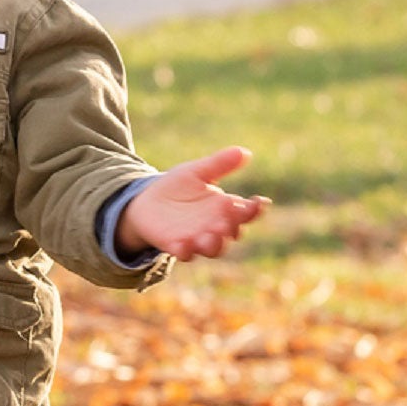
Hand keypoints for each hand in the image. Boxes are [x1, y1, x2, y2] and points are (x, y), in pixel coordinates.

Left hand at [117, 147, 267, 261]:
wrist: (146, 201)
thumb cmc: (178, 186)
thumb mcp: (197, 171)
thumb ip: (219, 164)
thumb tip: (244, 152)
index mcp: (226, 208)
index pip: (246, 212)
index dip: (254, 209)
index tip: (260, 202)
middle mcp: (216, 226)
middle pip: (232, 232)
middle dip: (232, 228)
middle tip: (229, 223)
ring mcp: (197, 238)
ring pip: (213, 248)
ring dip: (214, 245)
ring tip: (210, 238)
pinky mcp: (176, 245)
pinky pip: (184, 253)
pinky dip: (184, 251)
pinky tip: (181, 246)